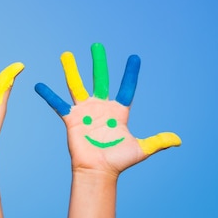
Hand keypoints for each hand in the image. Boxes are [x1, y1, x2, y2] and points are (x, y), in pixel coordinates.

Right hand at [35, 43, 180, 175]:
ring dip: (71, 70)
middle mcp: (101, 107)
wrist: (98, 171)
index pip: (126, 88)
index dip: (130, 74)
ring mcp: (85, 112)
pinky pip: (58, 104)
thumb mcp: (140, 149)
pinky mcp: (71, 119)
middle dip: (99, 62)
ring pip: (77, 86)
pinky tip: (40, 85)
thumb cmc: (118, 161)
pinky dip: (49, 95)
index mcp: (118, 112)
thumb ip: (157, 141)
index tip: (134, 57)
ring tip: (66, 54)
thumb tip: (178, 140)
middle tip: (97, 46)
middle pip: (100, 79)